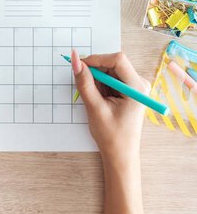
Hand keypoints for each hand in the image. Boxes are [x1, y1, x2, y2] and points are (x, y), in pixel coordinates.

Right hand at [71, 50, 149, 168]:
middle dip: (95, 70)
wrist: (119, 154)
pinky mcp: (127, 89)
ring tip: (95, 99)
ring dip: (97, 79)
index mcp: (137, 88)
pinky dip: (100, 84)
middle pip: (113, 63)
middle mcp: (139, 84)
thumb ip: (84, 82)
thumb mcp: (95, 108)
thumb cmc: (111, 136)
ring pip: (109, 70)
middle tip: (84, 85)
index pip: (118, 60)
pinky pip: (110, 77)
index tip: (80, 65)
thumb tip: (75, 61)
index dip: (97, 59)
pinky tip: (99, 99)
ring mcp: (134, 86)